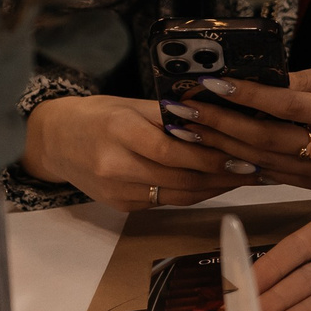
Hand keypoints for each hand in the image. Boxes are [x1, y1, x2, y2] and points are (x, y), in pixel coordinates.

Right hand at [23, 95, 255, 208]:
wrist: (54, 141)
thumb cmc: (99, 115)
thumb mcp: (132, 104)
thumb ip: (172, 114)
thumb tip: (221, 114)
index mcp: (119, 131)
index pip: (171, 150)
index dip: (209, 156)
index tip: (242, 154)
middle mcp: (114, 166)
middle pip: (178, 178)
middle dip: (221, 175)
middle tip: (255, 168)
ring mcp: (116, 191)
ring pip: (176, 195)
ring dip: (214, 189)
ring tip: (244, 178)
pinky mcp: (120, 206)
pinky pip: (165, 202)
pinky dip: (193, 194)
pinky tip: (215, 185)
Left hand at [164, 64, 310, 188]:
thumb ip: (304, 79)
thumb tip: (257, 81)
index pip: (286, 105)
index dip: (247, 95)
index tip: (211, 82)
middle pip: (266, 139)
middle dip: (219, 123)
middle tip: (180, 108)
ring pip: (262, 162)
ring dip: (219, 145)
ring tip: (184, 128)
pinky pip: (272, 175)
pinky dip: (239, 163)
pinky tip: (211, 152)